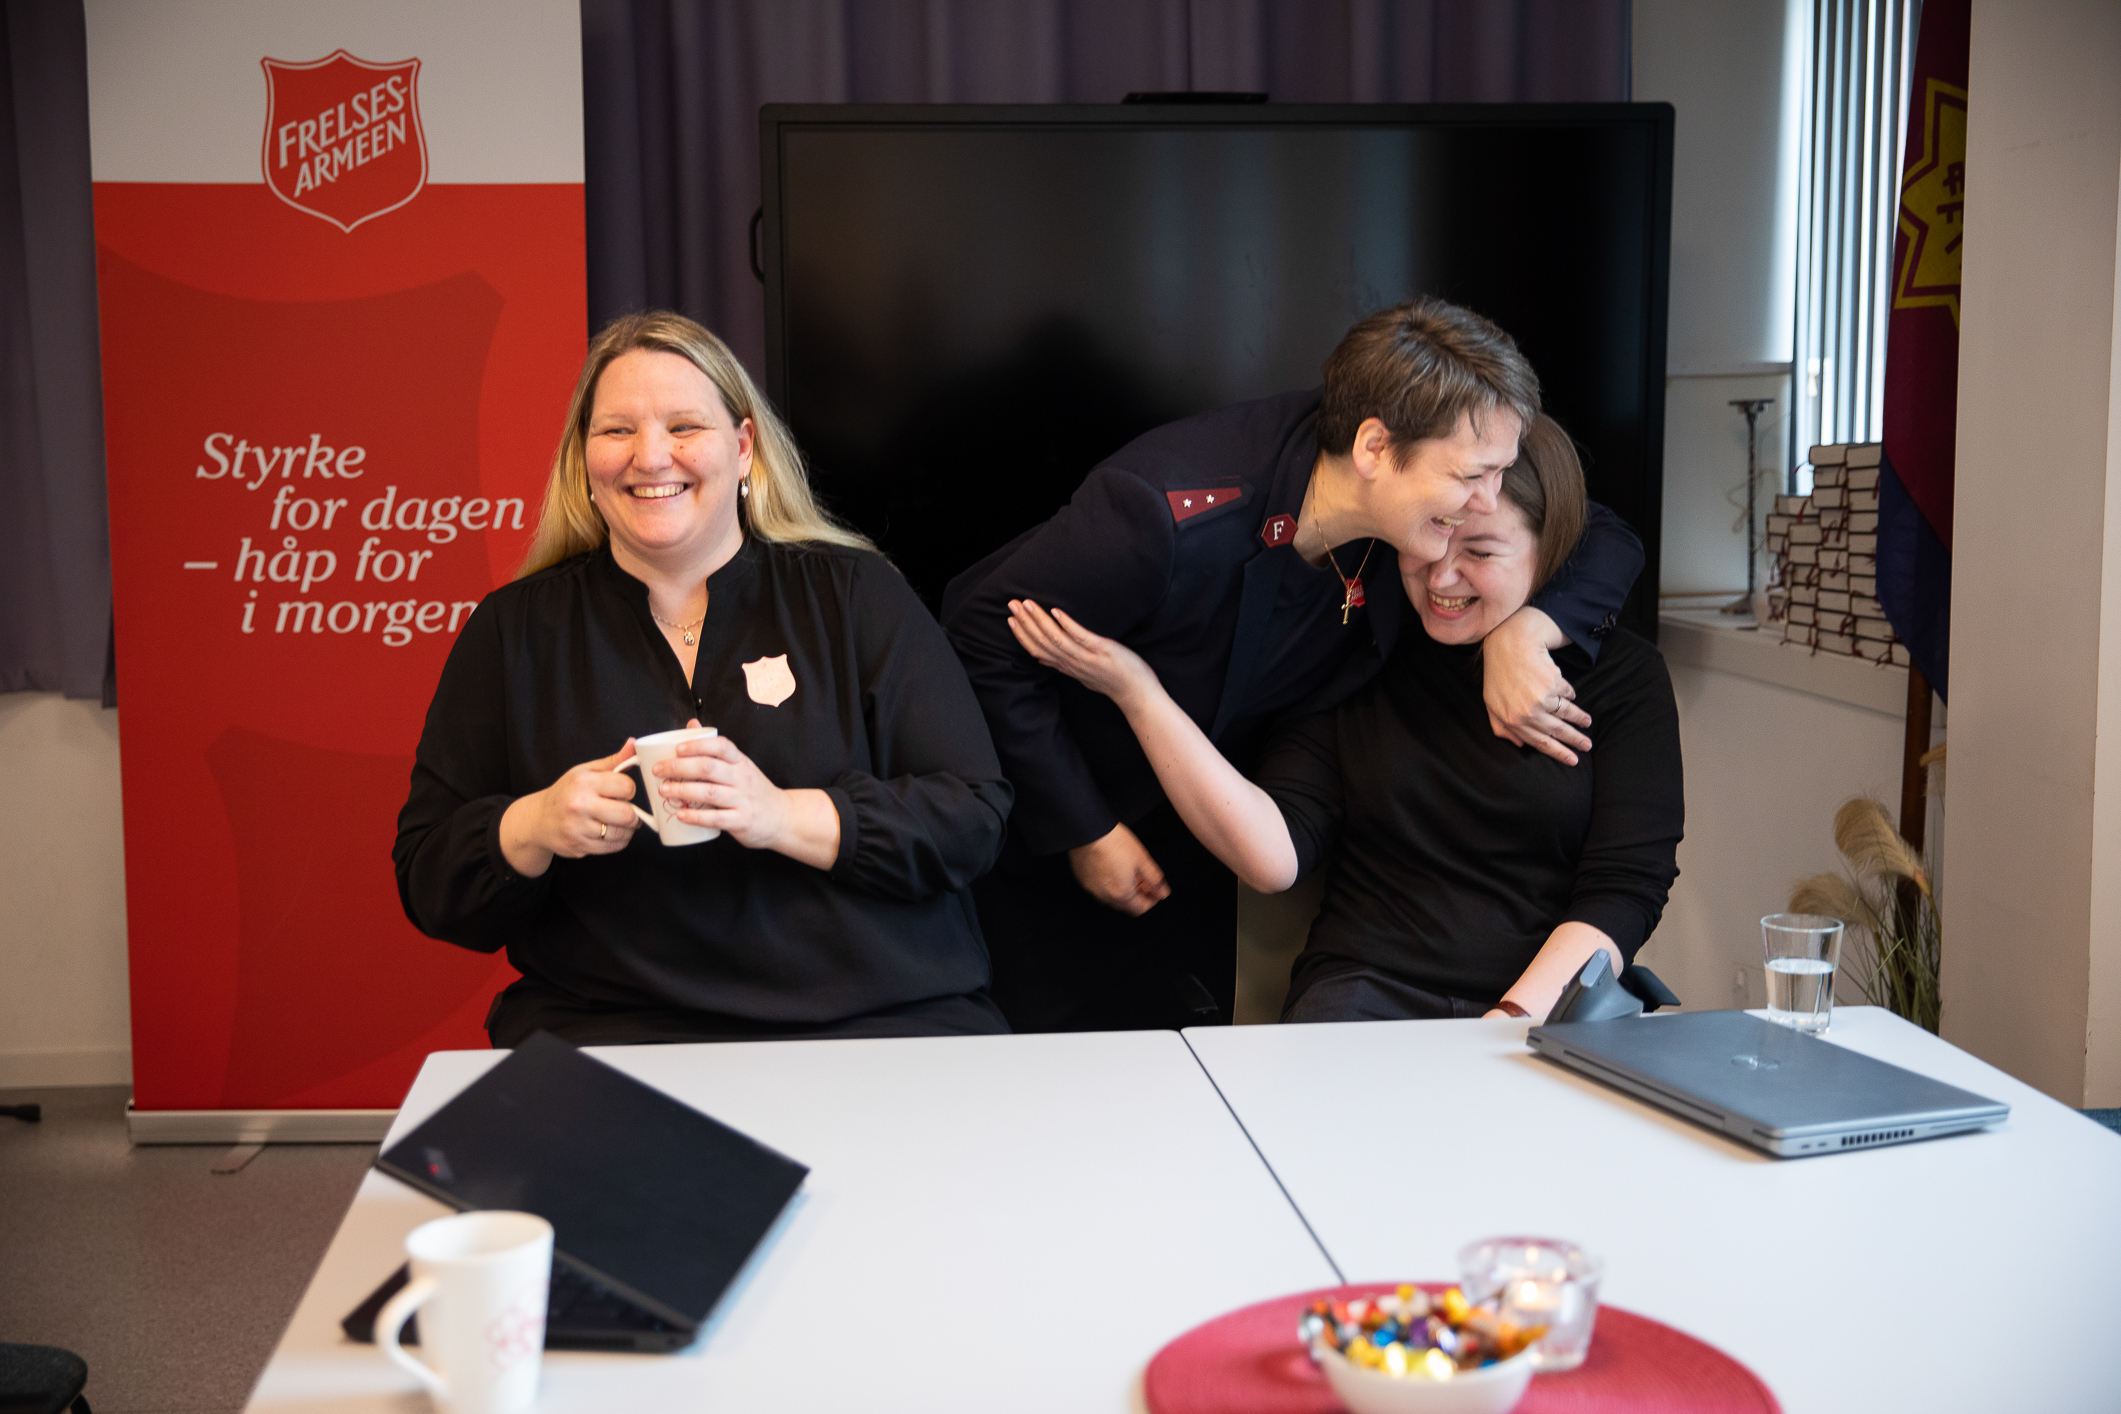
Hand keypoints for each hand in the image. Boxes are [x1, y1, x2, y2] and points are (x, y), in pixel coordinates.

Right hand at [499, 741, 641, 875]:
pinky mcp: (578, 846)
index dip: (629, 790)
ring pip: (621, 833)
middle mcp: (579, 805)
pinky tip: (612, 833)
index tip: (623, 792)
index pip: (626, 787)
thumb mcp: (585, 772)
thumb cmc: (566, 793)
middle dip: (632, 814)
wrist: (538, 820)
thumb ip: (613, 761)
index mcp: (583, 782)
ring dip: (627, 830)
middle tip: (626, 811)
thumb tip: (634, 743)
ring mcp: (578, 828)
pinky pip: (612, 847)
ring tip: (621, 823)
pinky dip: (619, 842)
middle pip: (627, 814)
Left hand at [653, 720, 798, 851]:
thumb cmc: (755, 790)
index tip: (677, 748)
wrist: (783, 817)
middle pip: (709, 768)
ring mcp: (743, 800)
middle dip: (679, 767)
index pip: (722, 746)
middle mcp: (742, 778)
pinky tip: (681, 814)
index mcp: (741, 762)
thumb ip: (717, 748)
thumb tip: (692, 725)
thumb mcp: (741, 766)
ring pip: (710, 792)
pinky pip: (716, 818)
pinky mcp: (742, 821)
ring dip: (683, 790)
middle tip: (658, 770)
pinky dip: (696, 817)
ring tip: (663, 790)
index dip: (698, 745)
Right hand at [1006, 599, 1157, 705]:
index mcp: (1066, 666)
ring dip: (1040, 620)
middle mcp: (1072, 663)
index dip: (1022, 635)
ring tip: (1028, 604)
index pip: (1037, 650)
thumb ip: (1061, 664)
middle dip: (1025, 622)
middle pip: (1042, 642)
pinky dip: (1067, 624)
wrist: (1136, 693)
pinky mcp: (1101, 651)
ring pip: (1056, 639)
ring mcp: (1086, 657)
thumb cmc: (1111, 681)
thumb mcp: (1081, 674)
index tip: (1010, 620)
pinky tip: (1056, 611)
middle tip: (1012, 604)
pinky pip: (1081, 637)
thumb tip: (1041, 658)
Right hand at [1068, 822, 1170, 915]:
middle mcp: (1105, 897)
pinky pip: (1099, 889)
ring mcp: (1092, 889)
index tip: (1155, 890)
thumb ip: (1155, 880)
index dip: (1151, 901)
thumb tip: (1163, 894)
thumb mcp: (1142, 859)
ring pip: (1112, 898)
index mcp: (1121, 894)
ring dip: (1123, 890)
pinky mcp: (1083, 880)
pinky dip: (1109, 884)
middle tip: (1143, 879)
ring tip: (1128, 872)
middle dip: (1138, 895)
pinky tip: (1112, 868)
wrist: (1088, 830)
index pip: (1140, 909)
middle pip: (1126, 905)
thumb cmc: (1116, 843)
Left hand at [1482, 607, 1593, 765]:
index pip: (1539, 742)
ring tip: (1587, 723)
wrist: (1509, 645)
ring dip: (1580, 720)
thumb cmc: (1498, 674)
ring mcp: (1541, 698)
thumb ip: (1501, 727)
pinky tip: (1569, 694)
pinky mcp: (1553, 684)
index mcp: (1512, 721)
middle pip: (1557, 731)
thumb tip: (1520, 746)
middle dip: (1575, 740)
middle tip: (1587, 746)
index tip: (1572, 760)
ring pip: (1567, 713)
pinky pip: (1567, 694)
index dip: (1558, 752)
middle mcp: (1527, 713)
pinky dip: (1569, 694)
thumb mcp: (1491, 703)